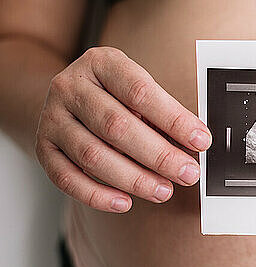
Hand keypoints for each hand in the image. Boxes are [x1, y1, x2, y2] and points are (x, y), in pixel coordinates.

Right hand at [35, 47, 211, 212]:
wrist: (68, 97)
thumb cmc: (117, 96)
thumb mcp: (140, 90)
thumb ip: (165, 114)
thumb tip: (197, 144)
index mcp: (101, 63)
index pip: (140, 92)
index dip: (174, 119)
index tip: (201, 141)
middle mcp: (70, 87)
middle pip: (116, 126)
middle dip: (159, 155)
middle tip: (188, 173)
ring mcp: (52, 118)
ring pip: (93, 156)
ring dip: (134, 179)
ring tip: (164, 190)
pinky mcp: (43, 149)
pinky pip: (67, 178)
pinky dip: (98, 195)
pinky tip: (126, 203)